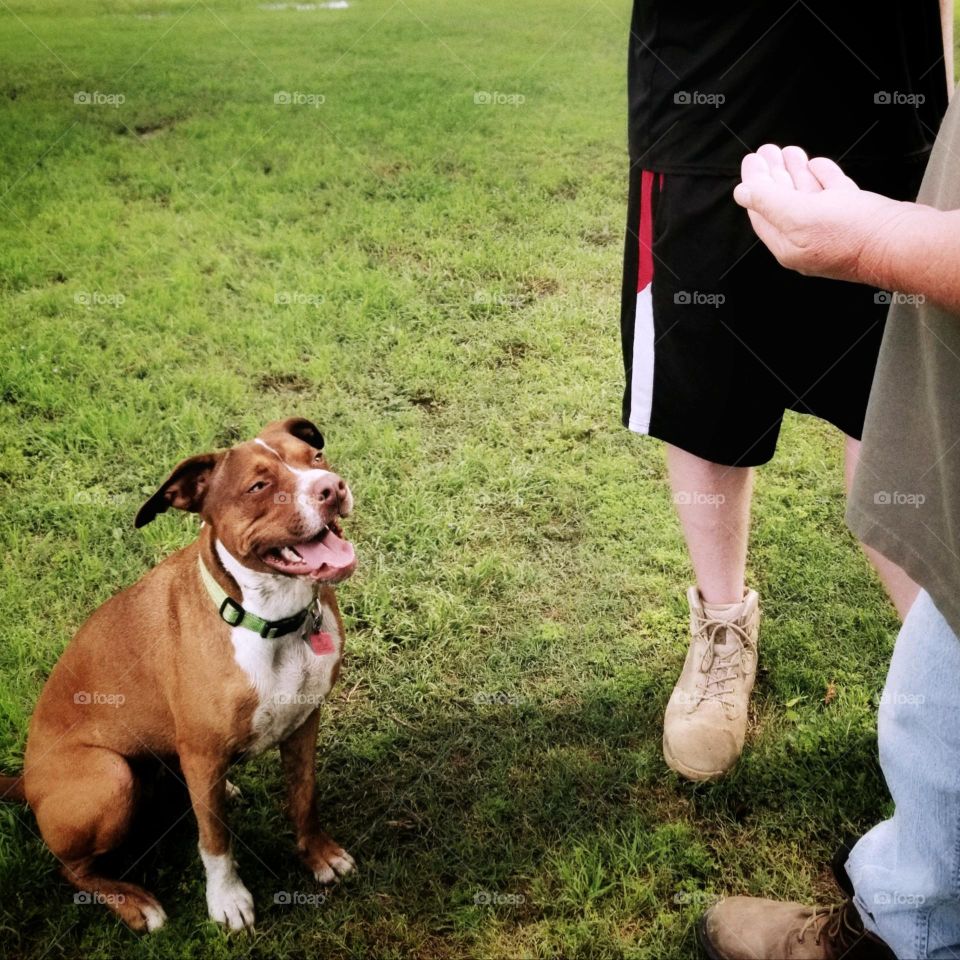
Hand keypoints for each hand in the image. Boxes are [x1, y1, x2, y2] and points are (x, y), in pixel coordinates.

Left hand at [733, 144, 910, 284]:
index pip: (762, 212)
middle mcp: (807, 240)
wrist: (903, 242)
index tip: (752, 160)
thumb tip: (742, 192)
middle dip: (773, 175)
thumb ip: (768, 202)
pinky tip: (816, 165)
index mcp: (788, 245)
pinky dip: (823, 178)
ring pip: (807, 196)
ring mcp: (832, 229)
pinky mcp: (856, 217)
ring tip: (787, 152)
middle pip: (782, 203)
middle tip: (766, 151)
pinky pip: (833, 195)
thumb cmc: (854, 234)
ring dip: (796, 172)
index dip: (754, 185)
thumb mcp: (799, 215)